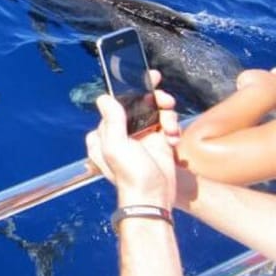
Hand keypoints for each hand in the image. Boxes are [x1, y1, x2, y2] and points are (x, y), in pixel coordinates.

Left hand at [86, 71, 179, 208]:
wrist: (154, 197)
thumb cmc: (131, 176)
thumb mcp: (116, 147)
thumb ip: (112, 121)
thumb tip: (103, 98)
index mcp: (105, 132)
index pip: (116, 103)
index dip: (131, 89)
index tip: (146, 78)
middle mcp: (121, 132)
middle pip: (138, 103)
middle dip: (154, 100)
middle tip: (165, 101)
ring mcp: (140, 136)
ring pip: (154, 111)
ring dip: (165, 115)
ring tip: (168, 128)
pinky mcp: (156, 141)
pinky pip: (165, 123)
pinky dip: (171, 127)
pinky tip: (172, 138)